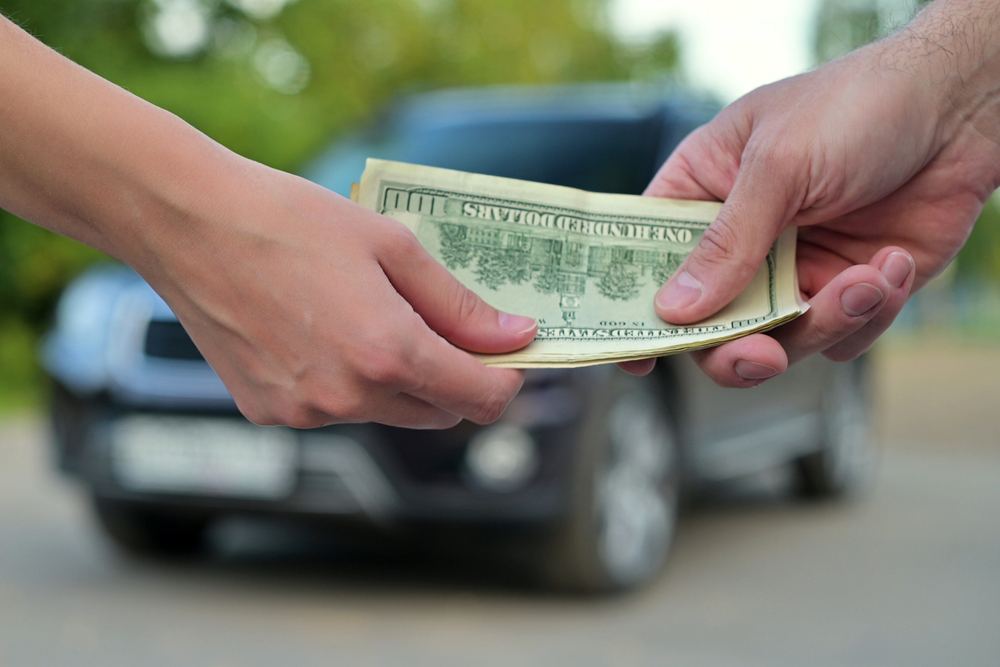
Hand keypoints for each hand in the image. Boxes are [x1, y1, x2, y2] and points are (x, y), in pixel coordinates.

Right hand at [0, 16, 535, 428]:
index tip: (505, 350)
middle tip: (437, 323)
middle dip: (453, 376)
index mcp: (388, 354)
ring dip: (397, 380)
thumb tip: (516, 336)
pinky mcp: (270, 414)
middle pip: (438, 412)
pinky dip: (345, 383)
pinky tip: (318, 331)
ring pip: (386, 413)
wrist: (190, 224)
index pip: (482, 399)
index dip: (505, 377)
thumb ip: (460, 304)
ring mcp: (306, 413)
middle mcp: (349, 398)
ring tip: (363, 315)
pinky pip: (334, 411)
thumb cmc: (291, 220)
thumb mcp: (391, 246)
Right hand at [620, 1, 999, 383]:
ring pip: (778, 342)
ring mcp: (792, 269)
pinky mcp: (846, 290)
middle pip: (708, 325)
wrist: (961, 110)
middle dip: (735, 351)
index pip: (646, 259)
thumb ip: (728, 243)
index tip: (637, 358)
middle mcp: (741, 241)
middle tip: (760, 357)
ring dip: (824, 323)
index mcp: (702, 194)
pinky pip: (839, 340)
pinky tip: (891, 263)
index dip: (633, 311)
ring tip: (866, 281)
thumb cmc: (857, 106)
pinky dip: (868, 315)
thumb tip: (674, 311)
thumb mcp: (780, 165)